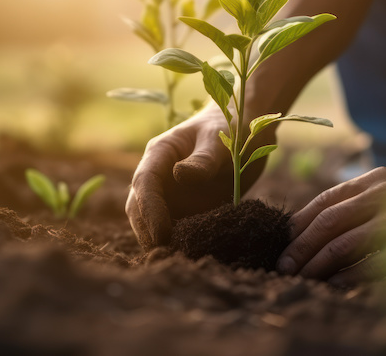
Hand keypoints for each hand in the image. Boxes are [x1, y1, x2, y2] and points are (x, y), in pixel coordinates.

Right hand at [126, 106, 270, 249]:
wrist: (245, 130)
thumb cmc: (229, 126)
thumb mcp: (220, 140)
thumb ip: (203, 159)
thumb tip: (180, 176)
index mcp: (159, 154)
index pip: (144, 183)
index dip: (149, 210)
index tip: (161, 233)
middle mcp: (159, 175)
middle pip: (139, 206)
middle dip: (147, 231)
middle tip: (164, 255)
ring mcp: (170, 192)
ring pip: (152, 220)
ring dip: (159, 240)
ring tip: (175, 260)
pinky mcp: (185, 205)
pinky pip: (176, 226)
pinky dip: (179, 241)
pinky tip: (190, 254)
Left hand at [276, 167, 385, 285]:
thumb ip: (355, 211)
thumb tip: (305, 238)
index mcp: (374, 181)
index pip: (322, 202)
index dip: (296, 227)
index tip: (278, 247)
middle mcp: (385, 192)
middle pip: (327, 223)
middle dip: (300, 250)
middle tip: (281, 268)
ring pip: (343, 244)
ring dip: (317, 266)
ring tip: (301, 280)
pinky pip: (372, 265)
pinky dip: (348, 278)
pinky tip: (335, 286)